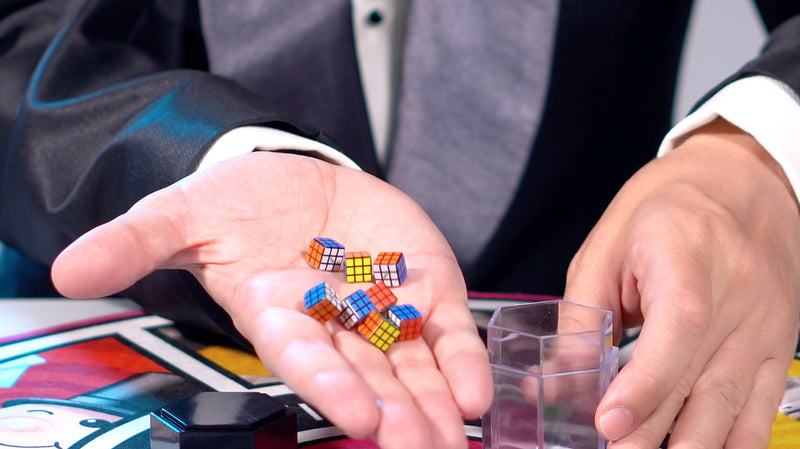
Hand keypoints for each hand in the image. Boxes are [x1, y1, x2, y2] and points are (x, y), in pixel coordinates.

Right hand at [51, 151, 491, 448]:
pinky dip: (463, 357)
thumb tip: (69, 268)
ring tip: (461, 435)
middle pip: (365, 377)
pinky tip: (480, 390)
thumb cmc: (234, 206)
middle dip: (396, 416)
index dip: (327, 386)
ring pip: (412, 365)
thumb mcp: (180, 214)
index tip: (358, 417)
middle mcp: (332, 324)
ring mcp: (382, 309)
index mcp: (277, 313)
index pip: (301, 358)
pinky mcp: (421, 284)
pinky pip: (446, 328)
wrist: (292, 180)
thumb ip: (136, 242)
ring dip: (438, 402)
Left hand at [565, 119, 799, 447]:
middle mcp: (740, 297)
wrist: (741, 182)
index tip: (608, 424)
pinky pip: (761, 409)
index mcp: (688, 259)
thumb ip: (582, 315)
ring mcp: (766, 327)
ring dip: (693, 447)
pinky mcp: (778, 345)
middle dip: (654, 436)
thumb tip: (552, 381)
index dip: (643, 387)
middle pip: (701, 384)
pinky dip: (733, 442)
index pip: (676, 332)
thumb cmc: (664, 208)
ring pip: (735, 408)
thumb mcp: (607, 247)